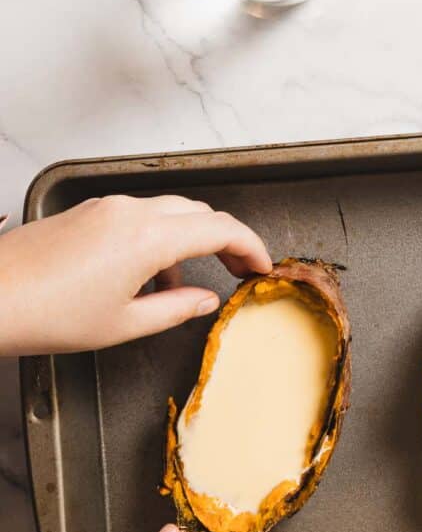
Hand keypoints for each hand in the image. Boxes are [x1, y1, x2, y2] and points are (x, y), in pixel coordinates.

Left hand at [0, 194, 271, 354]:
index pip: (221, 228)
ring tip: (186, 285)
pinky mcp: (86, 212)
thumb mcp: (124, 324)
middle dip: (226, 239)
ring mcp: (105, 207)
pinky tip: (147, 277)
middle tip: (239, 270)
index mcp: (148, 238)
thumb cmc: (47, 315)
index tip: (264, 266)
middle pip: (199, 211)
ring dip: (190, 239)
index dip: (251, 246)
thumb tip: (205, 301)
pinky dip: (158, 238)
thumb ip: (176, 309)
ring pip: (169, 210)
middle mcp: (130, 211)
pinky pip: (138, 215)